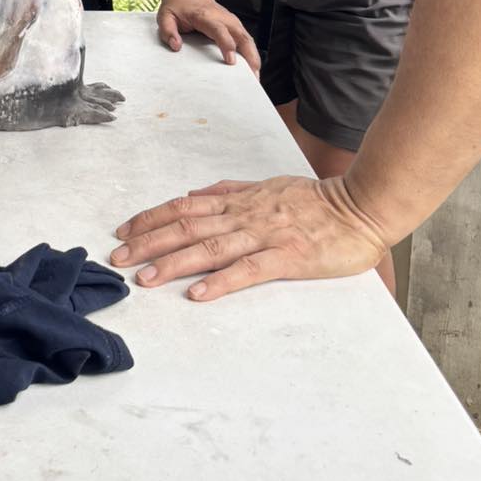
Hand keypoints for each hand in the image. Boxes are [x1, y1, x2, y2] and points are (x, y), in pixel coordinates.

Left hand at [110, 175, 389, 300]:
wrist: (362, 205)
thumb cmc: (317, 200)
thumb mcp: (266, 186)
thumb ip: (230, 190)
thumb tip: (194, 194)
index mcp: (239, 199)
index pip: (183, 206)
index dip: (150, 218)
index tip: (123, 231)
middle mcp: (245, 214)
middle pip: (186, 227)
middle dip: (148, 243)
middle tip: (117, 259)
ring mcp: (265, 235)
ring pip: (210, 248)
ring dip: (173, 263)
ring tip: (145, 279)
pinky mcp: (289, 257)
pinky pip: (249, 270)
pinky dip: (221, 281)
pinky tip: (198, 294)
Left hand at [157, 0, 260, 72]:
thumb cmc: (177, 6)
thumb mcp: (165, 16)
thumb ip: (168, 31)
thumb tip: (176, 46)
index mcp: (205, 16)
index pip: (220, 30)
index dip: (227, 45)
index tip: (231, 61)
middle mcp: (222, 17)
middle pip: (241, 35)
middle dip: (249, 55)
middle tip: (252, 76)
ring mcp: (230, 21)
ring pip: (247, 38)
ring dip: (254, 56)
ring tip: (256, 77)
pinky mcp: (234, 25)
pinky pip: (246, 39)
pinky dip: (251, 53)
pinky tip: (253, 67)